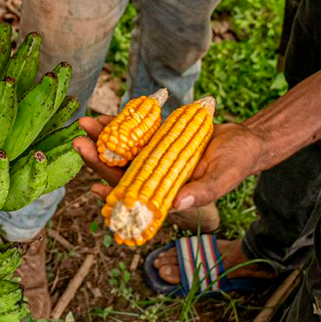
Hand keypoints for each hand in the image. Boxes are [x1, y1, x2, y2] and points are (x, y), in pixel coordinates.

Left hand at [73, 117, 265, 211]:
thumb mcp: (221, 178)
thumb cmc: (235, 163)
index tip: (91, 186)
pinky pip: (133, 134)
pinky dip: (119, 126)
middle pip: (120, 169)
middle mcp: (154, 177)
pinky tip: (104, 117)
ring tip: (85, 123)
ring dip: (102, 138)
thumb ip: (201, 192)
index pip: (134, 195)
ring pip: (122, 150)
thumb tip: (176, 203)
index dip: (113, 191)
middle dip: (97, 156)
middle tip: (78, 141)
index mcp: (167, 194)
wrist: (242, 140)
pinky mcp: (156, 140)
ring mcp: (153, 158)